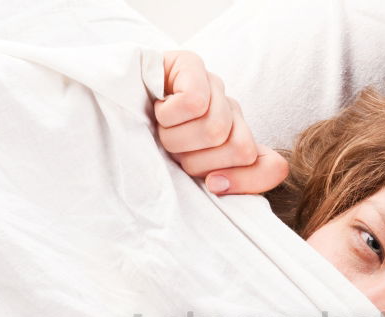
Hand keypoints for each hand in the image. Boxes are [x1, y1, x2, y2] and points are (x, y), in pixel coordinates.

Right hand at [155, 50, 288, 195]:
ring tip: (163, 131)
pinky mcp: (190, 64)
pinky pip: (195, 101)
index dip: (242, 181)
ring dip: (177, 140)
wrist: (112, 113)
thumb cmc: (153, 151)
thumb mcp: (192, 177)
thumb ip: (230, 185)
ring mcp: (213, 85)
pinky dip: (170, 115)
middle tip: (176, 152)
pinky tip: (159, 109)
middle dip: (198, 161)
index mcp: (240, 140)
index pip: (272, 165)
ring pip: (215, 129)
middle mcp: (231, 110)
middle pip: (239, 149)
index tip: (211, 184)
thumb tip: (218, 183)